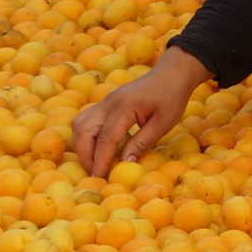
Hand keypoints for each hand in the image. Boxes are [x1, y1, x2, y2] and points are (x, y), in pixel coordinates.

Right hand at [72, 55, 207, 174]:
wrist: (171, 74)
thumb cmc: (171, 97)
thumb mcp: (164, 123)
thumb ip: (142, 142)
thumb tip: (125, 163)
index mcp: (124, 107)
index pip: (105, 138)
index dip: (100, 160)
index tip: (99, 177)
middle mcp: (108, 103)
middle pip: (84, 131)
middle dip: (86, 155)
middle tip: (95, 174)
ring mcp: (104, 101)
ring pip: (80, 124)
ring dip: (82, 145)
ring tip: (94, 162)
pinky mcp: (105, 103)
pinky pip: (85, 120)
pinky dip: (86, 136)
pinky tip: (98, 147)